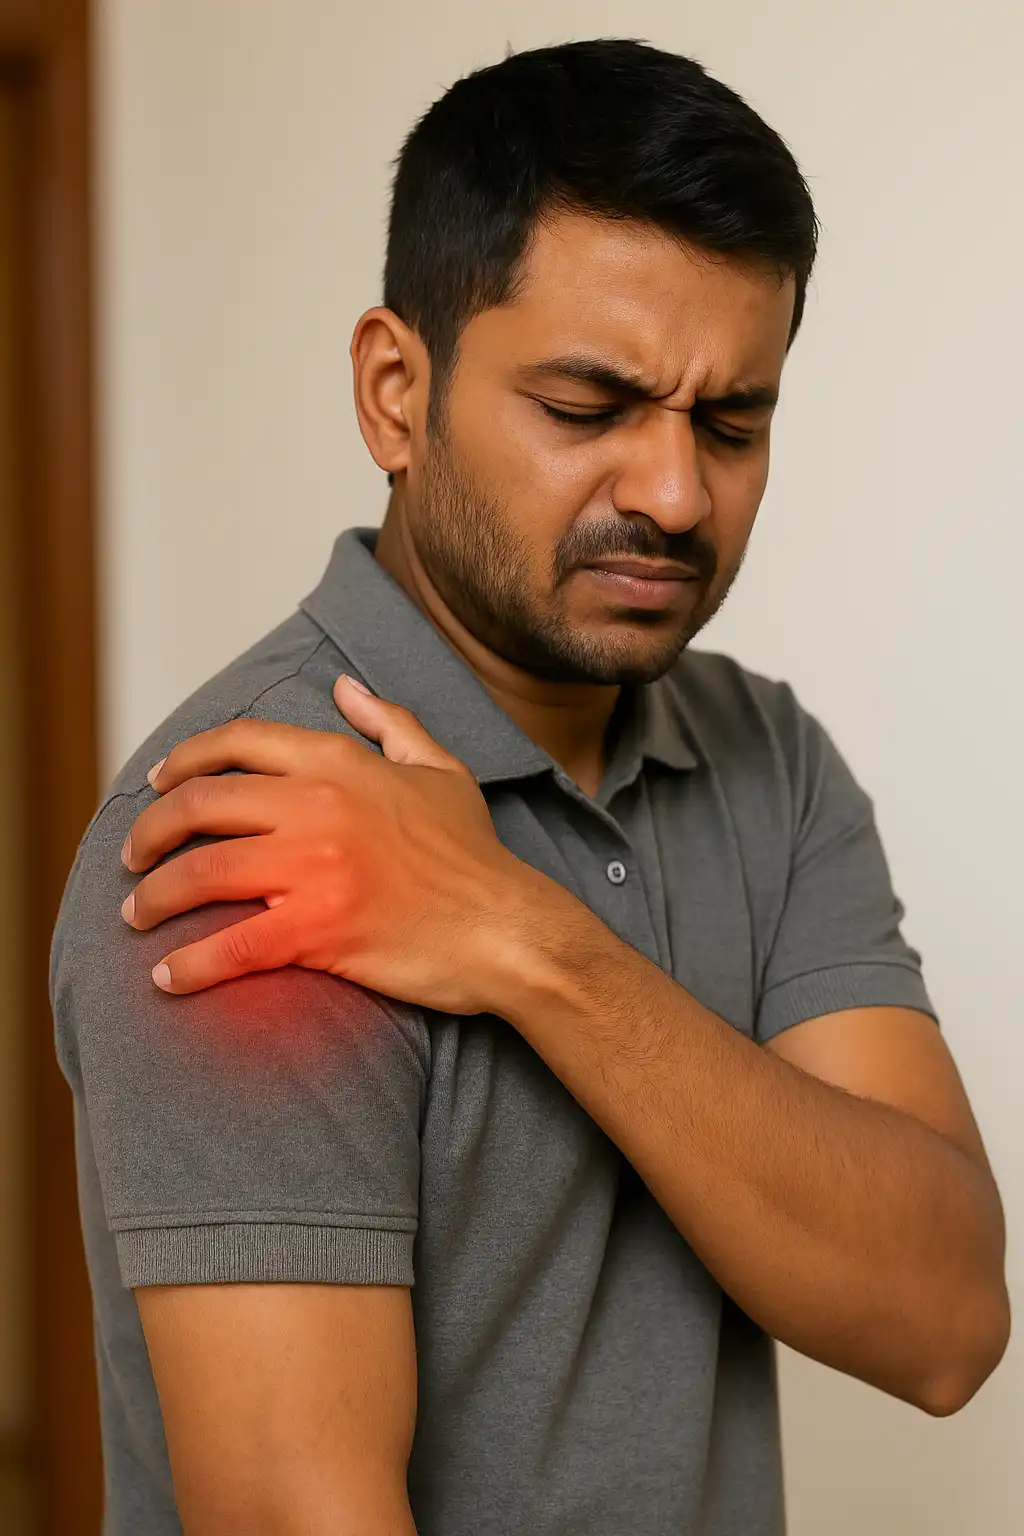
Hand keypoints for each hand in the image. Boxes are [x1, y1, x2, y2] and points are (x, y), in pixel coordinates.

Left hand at [120, 674, 538, 1012]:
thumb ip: (389, 722)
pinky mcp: (318, 929)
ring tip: (138, 915)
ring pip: (201, 873)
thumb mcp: (441, 769)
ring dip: (154, 897)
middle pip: (200, 805)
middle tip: (132, 857)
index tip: (157, 785)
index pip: (237, 744)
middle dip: (150, 832)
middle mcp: (318, 805)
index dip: (183, 760)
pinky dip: (190, 965)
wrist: (507, 928)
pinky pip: (232, 947)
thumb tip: (345, 686)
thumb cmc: (475, 857)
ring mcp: (314, 868)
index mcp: (340, 763)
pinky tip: (169, 977)